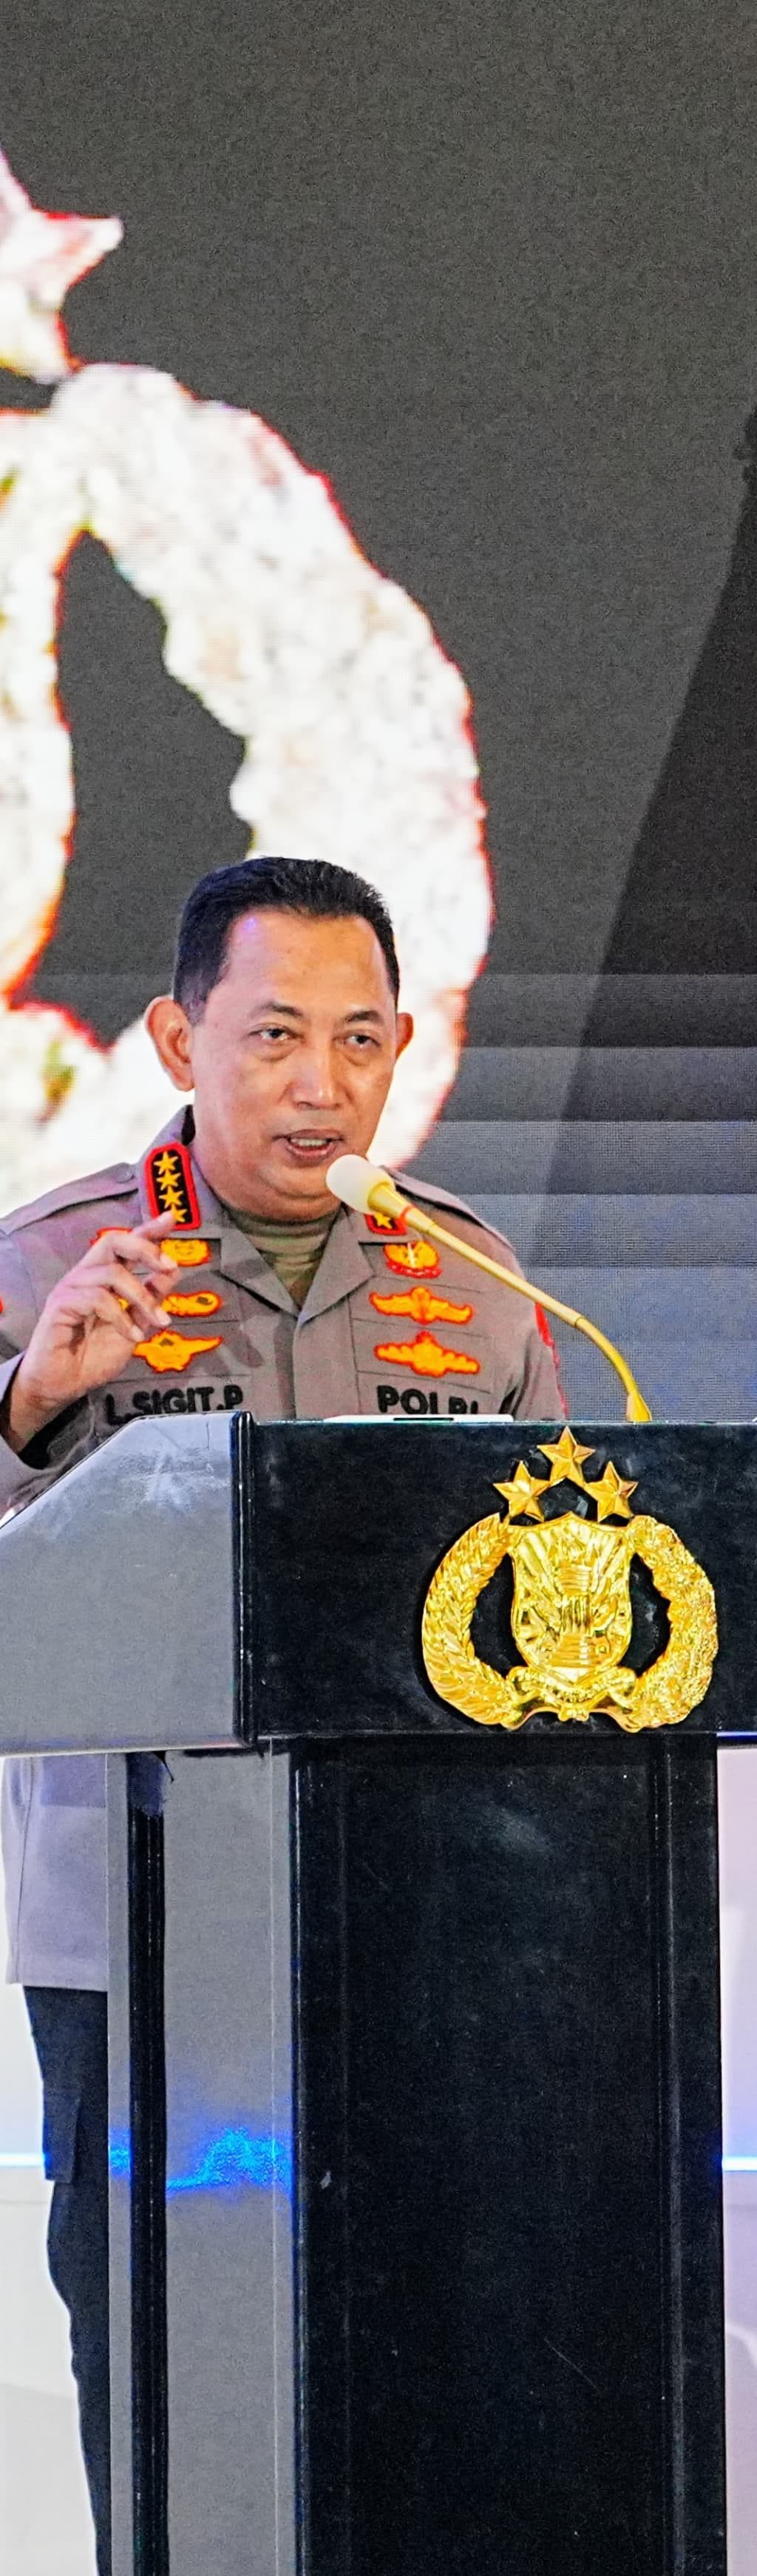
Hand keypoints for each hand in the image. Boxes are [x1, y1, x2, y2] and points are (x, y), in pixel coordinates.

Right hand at [3, 1218, 178, 1454]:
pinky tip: (132, 1337)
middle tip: (168, 1265)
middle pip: (113, 1241)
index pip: (125, 1244)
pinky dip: (122, 1318)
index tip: (170, 1219)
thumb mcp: (135, 1326)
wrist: (64, 1384)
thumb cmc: (93, 1355)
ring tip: (159, 1322)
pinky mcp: (60, 1305)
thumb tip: (172, 1271)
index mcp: (102, 1276)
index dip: (148, 1230)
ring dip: (142, 1298)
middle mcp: (85, 1275)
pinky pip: (97, 1299)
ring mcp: (71, 1288)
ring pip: (112, 1274)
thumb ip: (150, 1300)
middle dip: (145, 1248)